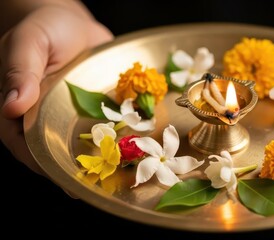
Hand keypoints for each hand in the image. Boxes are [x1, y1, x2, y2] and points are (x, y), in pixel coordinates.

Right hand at [0, 2, 112, 174]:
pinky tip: (128, 150)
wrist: (72, 22)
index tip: (60, 175)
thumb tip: (12, 106)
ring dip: (93, 161)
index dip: (39, 162)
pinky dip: (111, 141)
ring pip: (76, 144)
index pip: (22, 143)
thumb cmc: (44, 27)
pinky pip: (99, 129)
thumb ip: (20, 71)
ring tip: (112, 178)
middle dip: (70, 169)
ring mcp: (68, 116)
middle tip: (90, 186)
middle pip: (51, 150)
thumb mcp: (29, 43)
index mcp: (20, 107)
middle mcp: (43, 116)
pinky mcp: (91, 111)